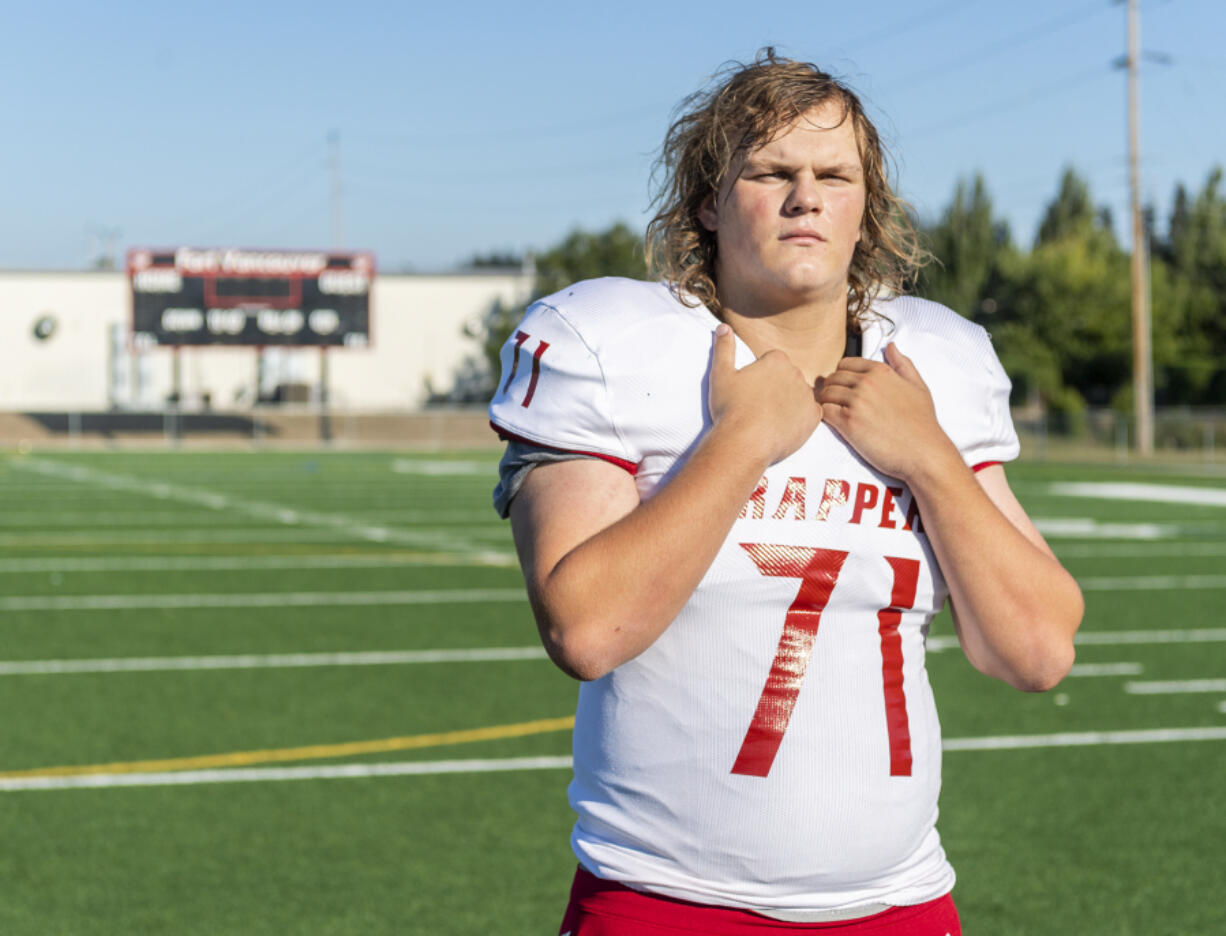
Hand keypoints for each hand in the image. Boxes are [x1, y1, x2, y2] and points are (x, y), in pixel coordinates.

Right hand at [708, 324, 822, 464]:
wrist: (745, 442)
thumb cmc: (730, 408)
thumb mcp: (720, 375)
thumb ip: (724, 348)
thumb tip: (723, 326)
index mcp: (776, 360)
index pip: (773, 361)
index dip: (760, 376)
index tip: (750, 391)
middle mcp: (796, 373)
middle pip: (788, 377)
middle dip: (776, 388)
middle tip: (758, 406)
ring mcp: (807, 395)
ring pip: (799, 395)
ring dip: (789, 403)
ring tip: (769, 419)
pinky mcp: (814, 417)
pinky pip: (811, 414)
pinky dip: (800, 419)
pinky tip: (784, 426)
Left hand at [817, 342, 954, 481]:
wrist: (924, 452)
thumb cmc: (922, 422)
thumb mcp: (918, 387)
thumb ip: (903, 364)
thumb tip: (891, 346)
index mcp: (881, 371)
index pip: (845, 364)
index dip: (841, 376)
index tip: (843, 389)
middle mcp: (867, 382)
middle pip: (832, 378)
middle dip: (830, 389)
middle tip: (834, 403)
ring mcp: (857, 401)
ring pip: (825, 394)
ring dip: (825, 403)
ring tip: (832, 414)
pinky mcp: (849, 422)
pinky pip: (824, 411)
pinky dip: (824, 417)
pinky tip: (833, 424)